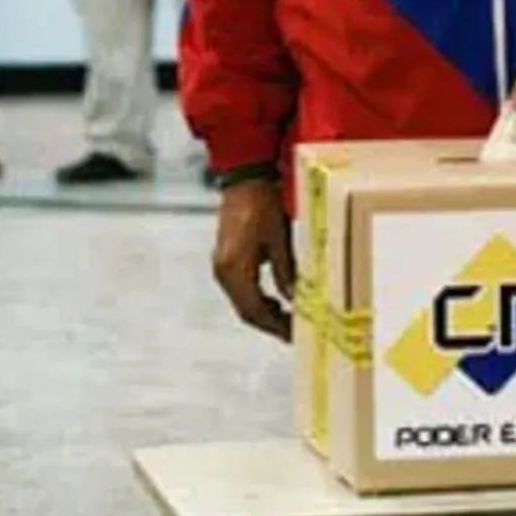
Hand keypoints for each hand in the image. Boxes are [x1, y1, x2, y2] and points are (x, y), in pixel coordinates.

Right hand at [211, 179, 294, 341]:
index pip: (254, 309)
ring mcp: (221, 265)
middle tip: (292, 332)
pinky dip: (256, 299)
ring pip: (241, 301)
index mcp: (235, 267)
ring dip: (263, 313)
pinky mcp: (224, 259)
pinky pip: (239, 289)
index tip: (292, 335)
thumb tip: (294, 300)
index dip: (274, 325)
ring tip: (288, 319)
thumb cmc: (262, 204)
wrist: (244, 180)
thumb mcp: (279, 239)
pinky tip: (274, 301)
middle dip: (269, 323)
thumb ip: (285, 272)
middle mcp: (223, 271)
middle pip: (245, 310)